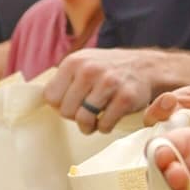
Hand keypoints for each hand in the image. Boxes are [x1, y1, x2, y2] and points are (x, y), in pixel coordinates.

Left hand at [45, 48, 189, 131]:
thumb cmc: (109, 70)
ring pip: (83, 120)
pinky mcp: (125, 97)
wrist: (146, 67)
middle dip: (75, 117)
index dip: (60, 105)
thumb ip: (64, 80)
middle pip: (65, 111)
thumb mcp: (84, 64)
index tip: (72, 104)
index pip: (50, 97)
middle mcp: (89, 70)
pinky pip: (105, 124)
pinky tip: (110, 118)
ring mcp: (108, 83)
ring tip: (95, 121)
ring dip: (89, 126)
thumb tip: (44, 102)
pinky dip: (106, 127)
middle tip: (86, 113)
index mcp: (74, 62)